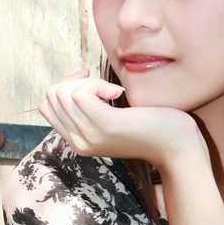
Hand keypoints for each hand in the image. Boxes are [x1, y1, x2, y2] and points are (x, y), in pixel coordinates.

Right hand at [39, 69, 205, 168]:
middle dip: (75, 81)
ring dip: (89, 81)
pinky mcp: (105, 125)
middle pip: (51, 96)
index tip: (91, 83)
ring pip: (62, 92)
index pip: (47, 105)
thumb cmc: (151, 126)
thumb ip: (91, 108)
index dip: (65, 85)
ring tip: (113, 92)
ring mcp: (90, 136)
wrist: (177, 147)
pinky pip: (79, 92)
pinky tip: (117, 93)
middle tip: (104, 87)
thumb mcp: (112, 118)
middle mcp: (79, 143)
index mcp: (77, 142)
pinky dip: (97, 83)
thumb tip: (76, 77)